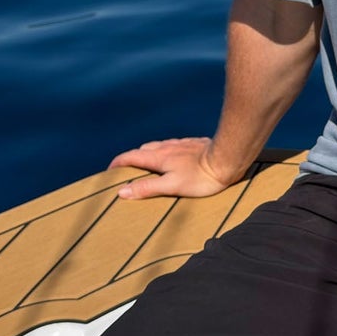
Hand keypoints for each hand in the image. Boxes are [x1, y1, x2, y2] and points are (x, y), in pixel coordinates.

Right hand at [109, 137, 234, 199]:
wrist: (227, 159)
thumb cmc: (200, 177)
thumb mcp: (171, 186)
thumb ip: (147, 188)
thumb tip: (121, 191)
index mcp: (158, 156)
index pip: (131, 156)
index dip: (117, 163)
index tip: (109, 171)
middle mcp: (167, 147)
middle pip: (143, 150)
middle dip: (132, 159)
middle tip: (128, 171)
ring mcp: (181, 144)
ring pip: (159, 147)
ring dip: (149, 154)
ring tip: (149, 166)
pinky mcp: (194, 144)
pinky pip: (174, 146)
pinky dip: (166, 152)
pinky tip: (175, 159)